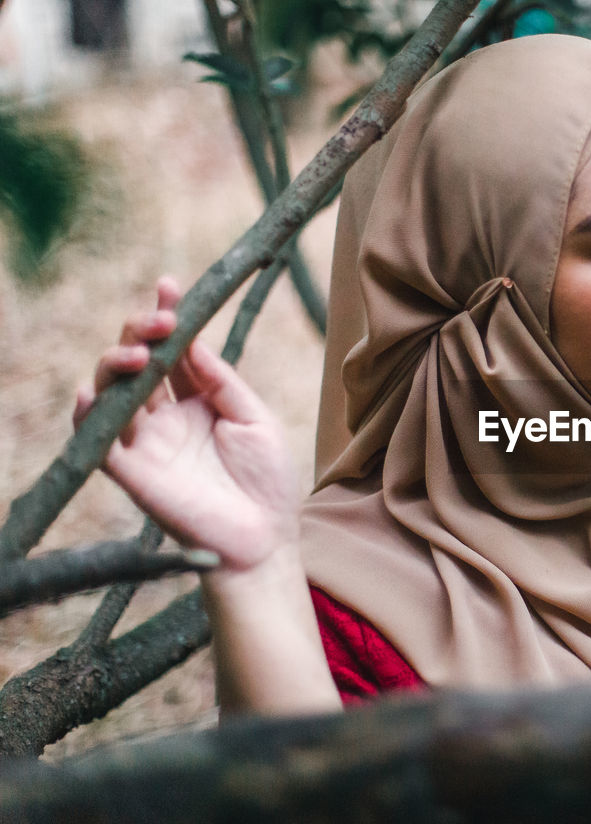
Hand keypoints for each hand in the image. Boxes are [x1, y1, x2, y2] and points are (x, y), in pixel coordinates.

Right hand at [74, 278, 300, 571]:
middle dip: (141, 333)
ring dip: (117, 365)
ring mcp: (145, 443)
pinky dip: (89, 415)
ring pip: (111, 392)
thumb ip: (222, 381)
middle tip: (161, 321)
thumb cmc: (267, 481)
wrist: (265, 538)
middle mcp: (166, 418)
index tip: (170, 286)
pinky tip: (94, 393)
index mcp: (198, 402)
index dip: (167, 318)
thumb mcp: (254, 419)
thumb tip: (193, 340)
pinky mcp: (131, 472)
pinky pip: (96, 441)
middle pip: (137, 363)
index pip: (174, 351)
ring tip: (142, 354)